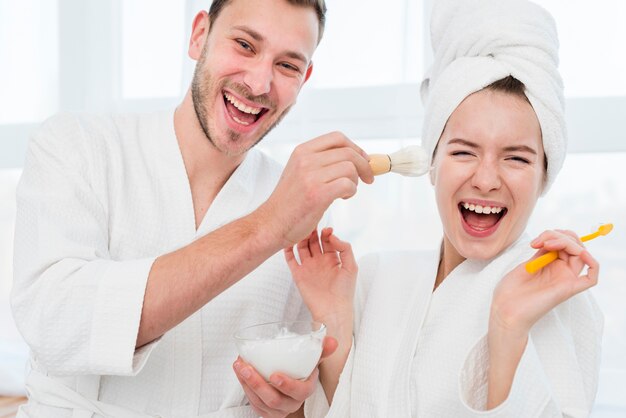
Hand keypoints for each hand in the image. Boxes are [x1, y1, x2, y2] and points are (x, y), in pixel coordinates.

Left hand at [233, 337, 337, 417]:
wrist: (291, 383)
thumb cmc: (301, 370)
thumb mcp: (312, 360)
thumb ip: (321, 350)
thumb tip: (332, 341)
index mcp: (305, 390)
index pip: (300, 392)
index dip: (287, 385)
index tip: (274, 375)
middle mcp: (291, 403)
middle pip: (274, 400)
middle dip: (257, 384)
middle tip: (246, 367)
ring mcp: (277, 410)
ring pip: (260, 402)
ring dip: (246, 383)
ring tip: (239, 365)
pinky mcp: (265, 411)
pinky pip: (253, 403)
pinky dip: (244, 387)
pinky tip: (239, 372)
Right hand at [260, 132, 372, 247]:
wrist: (271, 224)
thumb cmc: (289, 202)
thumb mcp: (299, 172)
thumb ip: (321, 163)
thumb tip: (355, 158)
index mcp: (302, 151)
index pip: (337, 138)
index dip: (356, 147)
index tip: (363, 159)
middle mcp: (305, 160)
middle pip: (348, 152)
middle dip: (364, 165)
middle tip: (367, 178)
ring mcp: (310, 176)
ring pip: (350, 168)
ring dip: (355, 181)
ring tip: (346, 192)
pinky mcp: (317, 194)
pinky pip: (347, 185)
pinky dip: (351, 191)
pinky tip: (343, 198)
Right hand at [284, 228, 356, 327]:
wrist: (333, 310)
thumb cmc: (345, 292)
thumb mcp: (351, 266)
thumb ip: (345, 248)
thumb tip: (332, 236)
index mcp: (333, 258)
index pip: (327, 240)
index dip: (326, 232)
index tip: (326, 229)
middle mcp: (320, 261)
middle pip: (313, 241)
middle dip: (312, 231)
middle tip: (310, 223)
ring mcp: (308, 267)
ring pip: (302, 247)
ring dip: (301, 238)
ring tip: (300, 229)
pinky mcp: (298, 274)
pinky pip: (291, 259)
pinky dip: (287, 250)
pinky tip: (288, 242)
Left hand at [490, 229, 598, 335]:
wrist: (504, 310)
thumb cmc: (509, 292)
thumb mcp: (526, 265)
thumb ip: (542, 252)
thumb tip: (552, 239)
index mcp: (550, 265)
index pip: (563, 243)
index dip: (552, 235)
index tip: (534, 242)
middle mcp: (560, 271)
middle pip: (574, 245)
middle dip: (558, 235)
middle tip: (540, 241)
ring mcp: (565, 279)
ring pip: (581, 253)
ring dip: (566, 241)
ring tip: (546, 243)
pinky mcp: (568, 289)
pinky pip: (591, 278)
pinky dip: (592, 263)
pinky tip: (580, 253)